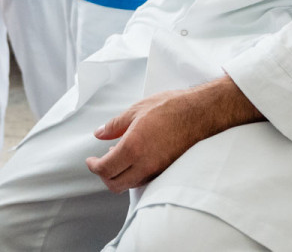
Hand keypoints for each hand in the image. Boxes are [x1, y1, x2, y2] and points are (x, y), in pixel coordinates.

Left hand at [85, 77, 262, 192]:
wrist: (200, 112)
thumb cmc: (171, 107)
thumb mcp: (136, 110)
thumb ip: (115, 125)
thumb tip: (100, 133)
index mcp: (133, 147)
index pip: (105, 169)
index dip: (94, 166)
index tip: (90, 160)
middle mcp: (145, 163)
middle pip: (115, 184)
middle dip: (103, 176)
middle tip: (99, 162)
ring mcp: (157, 170)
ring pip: (130, 184)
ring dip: (118, 176)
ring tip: (116, 156)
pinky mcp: (167, 170)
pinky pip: (144, 181)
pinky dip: (133, 175)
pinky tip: (133, 159)